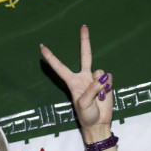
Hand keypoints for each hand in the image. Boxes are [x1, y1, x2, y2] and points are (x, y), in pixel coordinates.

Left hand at [40, 25, 113, 141]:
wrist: (99, 123)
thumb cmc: (86, 115)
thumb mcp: (84, 104)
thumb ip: (92, 89)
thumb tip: (102, 78)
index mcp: (72, 82)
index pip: (60, 67)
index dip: (51, 57)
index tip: (42, 47)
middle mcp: (83, 77)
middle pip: (85, 55)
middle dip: (85, 41)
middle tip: (84, 26)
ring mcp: (95, 79)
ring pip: (100, 72)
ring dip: (101, 84)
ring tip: (99, 97)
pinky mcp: (106, 83)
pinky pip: (109, 77)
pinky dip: (109, 86)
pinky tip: (105, 95)